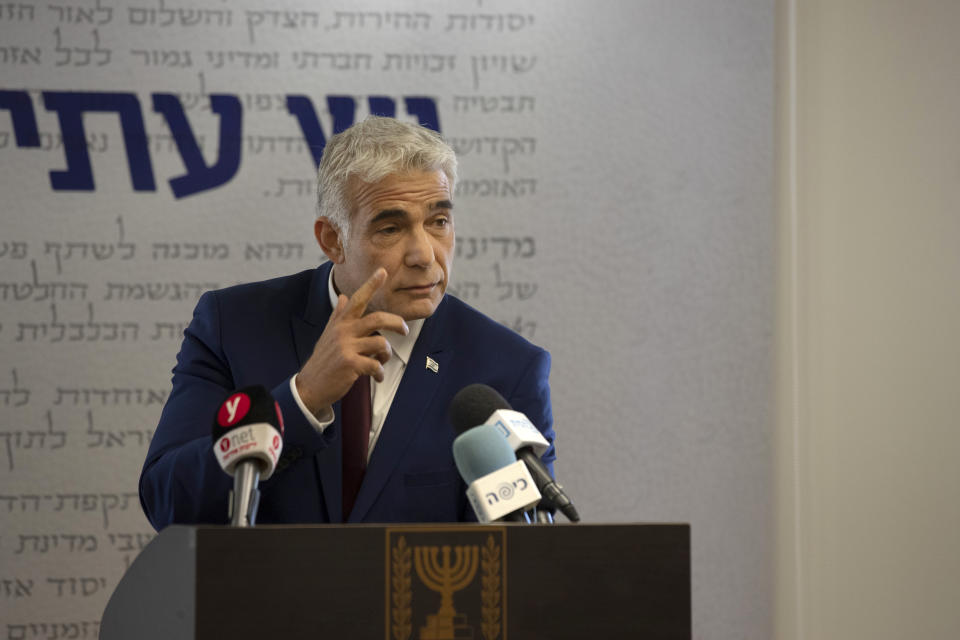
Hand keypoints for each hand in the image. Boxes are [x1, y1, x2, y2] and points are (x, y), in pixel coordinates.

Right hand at [295, 268, 408, 415]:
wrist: (310, 386)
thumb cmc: (324, 360)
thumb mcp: (328, 335)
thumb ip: (338, 316)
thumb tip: (343, 297)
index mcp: (341, 323)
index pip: (357, 299)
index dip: (371, 284)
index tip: (383, 271)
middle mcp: (343, 331)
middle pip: (378, 319)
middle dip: (396, 323)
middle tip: (405, 330)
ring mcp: (346, 347)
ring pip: (381, 343)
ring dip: (387, 354)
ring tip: (382, 361)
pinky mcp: (350, 364)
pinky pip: (376, 365)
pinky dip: (380, 373)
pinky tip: (377, 377)